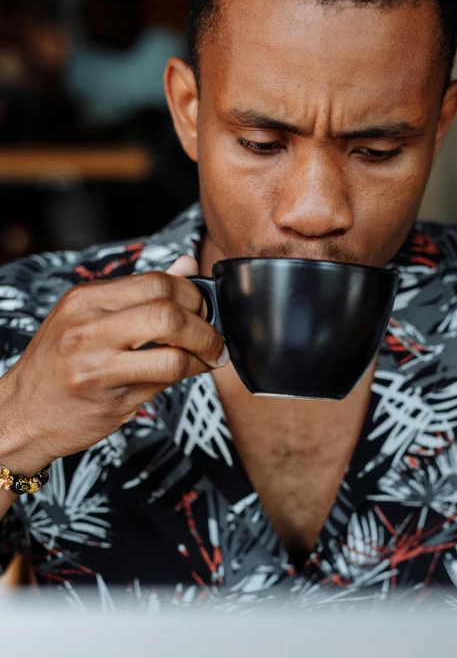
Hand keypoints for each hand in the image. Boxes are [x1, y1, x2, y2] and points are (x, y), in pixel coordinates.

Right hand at [0, 256, 227, 473]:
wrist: (22, 414)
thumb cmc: (59, 364)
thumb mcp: (89, 316)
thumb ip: (140, 292)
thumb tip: (185, 264)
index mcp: (85, 298)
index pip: (156, 281)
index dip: (192, 293)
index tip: (202, 307)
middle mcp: (87, 327)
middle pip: (168, 311)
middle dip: (204, 323)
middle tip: (212, 334)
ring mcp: (96, 364)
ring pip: (173, 348)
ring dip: (204, 351)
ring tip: (210, 355)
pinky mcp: (109, 397)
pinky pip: (166, 379)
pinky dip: (192, 372)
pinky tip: (192, 371)